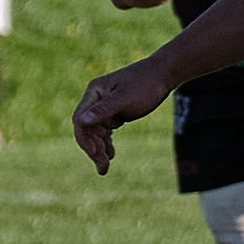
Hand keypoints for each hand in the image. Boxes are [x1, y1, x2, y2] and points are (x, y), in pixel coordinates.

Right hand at [72, 60, 172, 174]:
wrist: (163, 75)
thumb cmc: (145, 84)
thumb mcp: (125, 98)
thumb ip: (104, 109)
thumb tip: (81, 121)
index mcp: (94, 93)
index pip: (80, 119)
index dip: (85, 139)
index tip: (95, 154)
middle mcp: (96, 99)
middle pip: (87, 129)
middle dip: (93, 148)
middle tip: (103, 167)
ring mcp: (105, 106)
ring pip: (96, 132)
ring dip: (99, 149)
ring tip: (105, 167)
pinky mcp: (115, 112)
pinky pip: (105, 130)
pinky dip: (106, 142)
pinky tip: (111, 154)